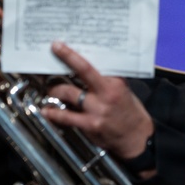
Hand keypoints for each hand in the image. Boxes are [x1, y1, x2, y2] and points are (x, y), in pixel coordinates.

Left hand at [42, 42, 154, 166]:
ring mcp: (97, 109)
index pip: (93, 64)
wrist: (138, 138)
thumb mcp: (123, 91)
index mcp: (115, 83)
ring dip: (55, 91)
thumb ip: (106, 81)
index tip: (60, 46)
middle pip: (83, 71)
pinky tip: (47, 111)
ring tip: (50, 90)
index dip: (74, 55)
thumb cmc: (130, 112)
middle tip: (51, 57)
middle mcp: (106, 94)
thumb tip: (84, 70)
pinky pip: (67, 117)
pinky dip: (54, 114)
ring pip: (69, 94)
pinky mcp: (90, 125)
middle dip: (66, 60)